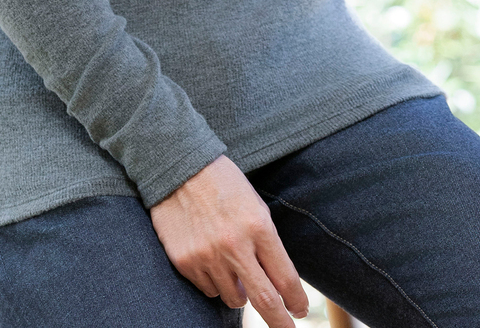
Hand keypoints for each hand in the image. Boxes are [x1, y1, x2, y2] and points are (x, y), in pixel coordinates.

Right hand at [149, 155, 307, 327]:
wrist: (179, 167)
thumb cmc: (223, 184)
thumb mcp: (254, 205)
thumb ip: (265, 243)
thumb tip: (276, 284)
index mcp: (258, 226)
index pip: (285, 278)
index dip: (296, 301)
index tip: (300, 310)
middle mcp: (234, 245)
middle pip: (265, 301)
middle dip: (280, 322)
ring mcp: (208, 256)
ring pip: (233, 299)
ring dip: (239, 291)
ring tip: (232, 266)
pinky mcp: (185, 262)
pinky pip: (208, 290)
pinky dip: (214, 282)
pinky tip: (209, 257)